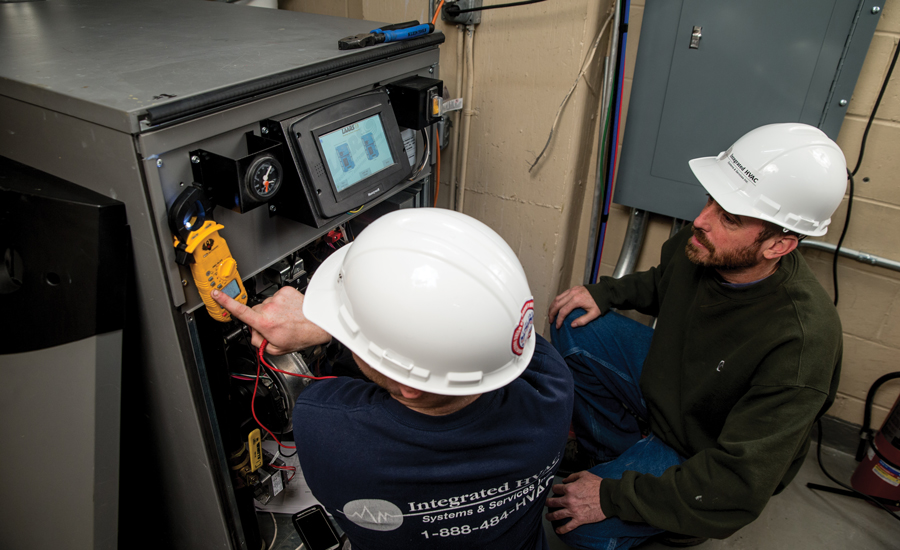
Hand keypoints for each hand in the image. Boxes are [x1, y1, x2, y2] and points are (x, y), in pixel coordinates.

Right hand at [212, 286, 330, 354]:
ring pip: (266, 304)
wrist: (318, 323)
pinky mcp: (286, 291)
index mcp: (264, 322)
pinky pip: (277, 297)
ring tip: (285, 318)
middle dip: (260, 319)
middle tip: (274, 327)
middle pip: (254, 311)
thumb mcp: (275, 348)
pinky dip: (281, 304)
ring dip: (272, 311)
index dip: (225, 302)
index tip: (215, 294)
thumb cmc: (300, 335)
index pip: (239, 311)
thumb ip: (259, 342)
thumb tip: (254, 336)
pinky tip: (289, 311)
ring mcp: (278, 298)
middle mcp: (269, 308)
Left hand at [545, 471, 606, 533]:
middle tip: (547, 503)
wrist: (608, 497)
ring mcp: (573, 511)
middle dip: (548, 503)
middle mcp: (569, 500)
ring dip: (550, 516)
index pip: (556, 489)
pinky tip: (558, 530)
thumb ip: (572, 476)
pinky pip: (568, 526)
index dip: (555, 489)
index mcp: (569, 488)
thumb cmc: (598, 485)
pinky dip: (561, 529)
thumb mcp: (584, 474)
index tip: (555, 491)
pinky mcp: (579, 520)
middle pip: (552, 502)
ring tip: (548, 517)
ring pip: (556, 515)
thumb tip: (564, 480)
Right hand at [548, 286, 601, 328]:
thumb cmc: (600, 302)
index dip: (559, 320)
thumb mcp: (594, 314)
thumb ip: (583, 320)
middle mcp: (572, 293)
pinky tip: (556, 306)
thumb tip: (572, 325)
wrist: (605, 291)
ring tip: (551, 314)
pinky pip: (561, 295)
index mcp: (577, 300)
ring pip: (557, 298)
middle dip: (552, 313)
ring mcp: (572, 290)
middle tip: (550, 321)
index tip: (557, 326)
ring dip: (552, 306)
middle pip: (557, 304)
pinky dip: (556, 301)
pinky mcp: (573, 288)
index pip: (563, 311)